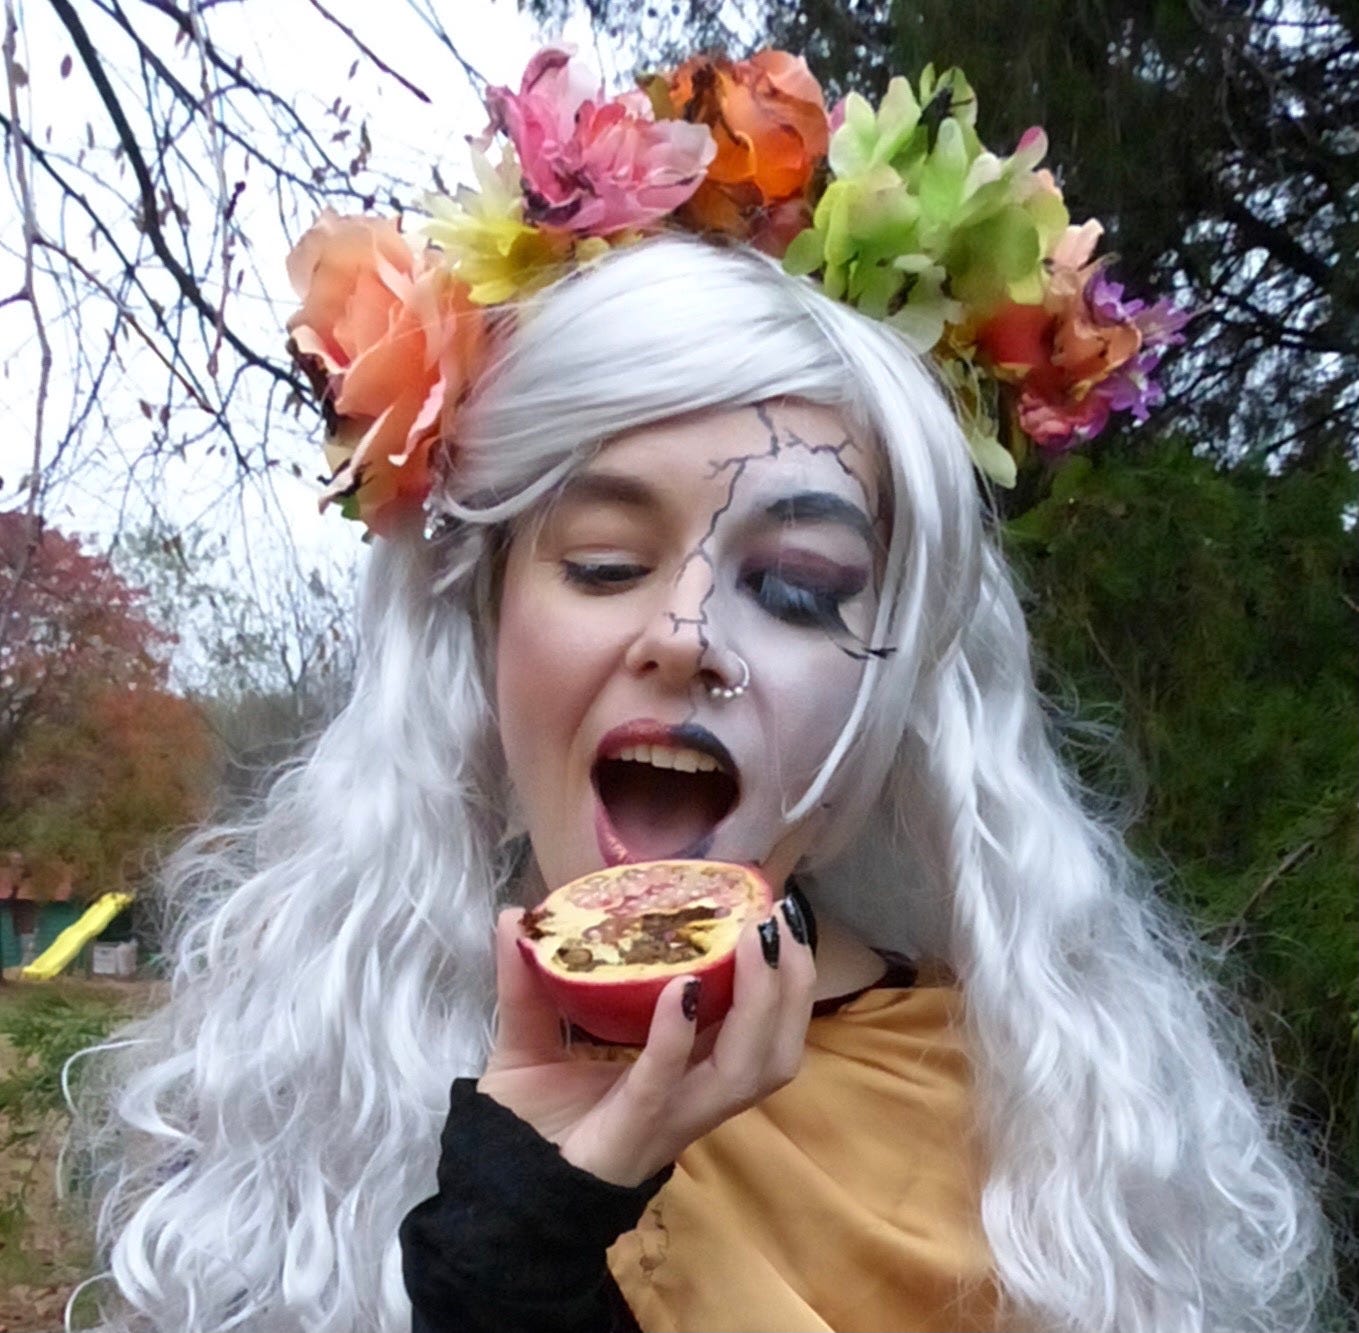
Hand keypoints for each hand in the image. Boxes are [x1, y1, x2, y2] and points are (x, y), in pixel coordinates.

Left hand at [478, 901, 815, 1186]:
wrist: (495, 1193)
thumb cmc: (528, 1121)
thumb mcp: (531, 1035)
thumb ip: (527, 978)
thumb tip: (517, 914)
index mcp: (684, 1071)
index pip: (755, 1027)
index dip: (780, 977)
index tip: (778, 915)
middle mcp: (691, 1095)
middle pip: (774, 1050)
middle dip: (792, 984)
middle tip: (782, 921)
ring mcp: (668, 1116)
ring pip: (748, 1071)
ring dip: (763, 1004)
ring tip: (755, 943)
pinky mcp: (632, 1130)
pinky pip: (665, 1083)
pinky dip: (677, 1036)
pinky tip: (684, 990)